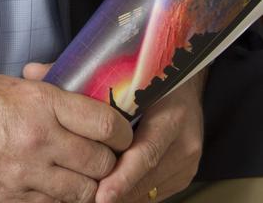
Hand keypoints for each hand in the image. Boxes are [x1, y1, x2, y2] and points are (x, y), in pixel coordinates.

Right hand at [0, 66, 132, 202]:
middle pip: (101, 163)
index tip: (122, 134)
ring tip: (80, 176)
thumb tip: (79, 104)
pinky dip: (59, 200)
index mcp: (42, 103)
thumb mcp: (11, 85)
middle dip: (109, 163)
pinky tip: (54, 188)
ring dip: (88, 187)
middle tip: (103, 157)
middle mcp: (40, 140)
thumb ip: (49, 97)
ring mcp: (26, 175)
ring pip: (83, 193)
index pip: (106, 124)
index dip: (122, 132)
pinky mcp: (11, 200)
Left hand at [92, 71, 205, 202]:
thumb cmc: (151, 77)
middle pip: (147, 179)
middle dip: (117, 192)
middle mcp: (185, 145)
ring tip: (93, 196)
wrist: (184, 80)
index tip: (101, 195)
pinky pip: (154, 192)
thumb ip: (114, 104)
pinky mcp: (184, 175)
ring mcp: (188, 164)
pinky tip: (112, 191)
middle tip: (88, 198)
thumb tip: (80, 124)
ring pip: (150, 191)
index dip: (122, 177)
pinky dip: (132, 194)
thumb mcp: (135, 82)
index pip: (146, 154)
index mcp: (173, 117)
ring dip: (123, 196)